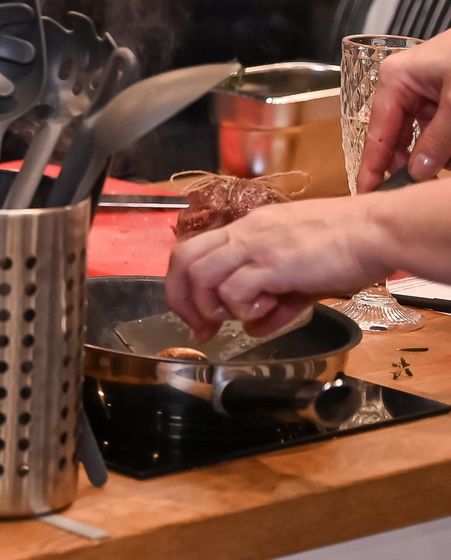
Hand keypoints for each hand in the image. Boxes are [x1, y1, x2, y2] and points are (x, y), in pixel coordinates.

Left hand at [165, 195, 394, 334]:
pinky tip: (264, 312)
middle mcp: (243, 234)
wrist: (376, 231)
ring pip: (201, 275)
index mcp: (247, 229)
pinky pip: (234, 290)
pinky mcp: (272, 264)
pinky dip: (240, 309)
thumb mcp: (302, 276)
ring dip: (210, 305)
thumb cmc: (347, 247)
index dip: (186, 287)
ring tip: (236, 317)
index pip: (194, 250)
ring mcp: (255, 247)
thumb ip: (274, 302)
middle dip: (182, 299)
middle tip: (198, 326)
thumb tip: (251, 329)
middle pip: (183, 260)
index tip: (195, 318)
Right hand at [359, 30, 450, 190]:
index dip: (372, 164)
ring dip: (432, 154)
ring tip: (438, 169)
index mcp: (395, 80)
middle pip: (397, 135)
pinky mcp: (443, 95)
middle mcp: (404, 85)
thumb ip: (437, 141)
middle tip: (408, 189)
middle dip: (406, 162)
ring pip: (420, 134)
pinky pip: (436, 127)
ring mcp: (424, 91)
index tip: (366, 190)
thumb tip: (417, 173)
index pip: (378, 132)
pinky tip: (447, 157)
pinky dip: (443, 144)